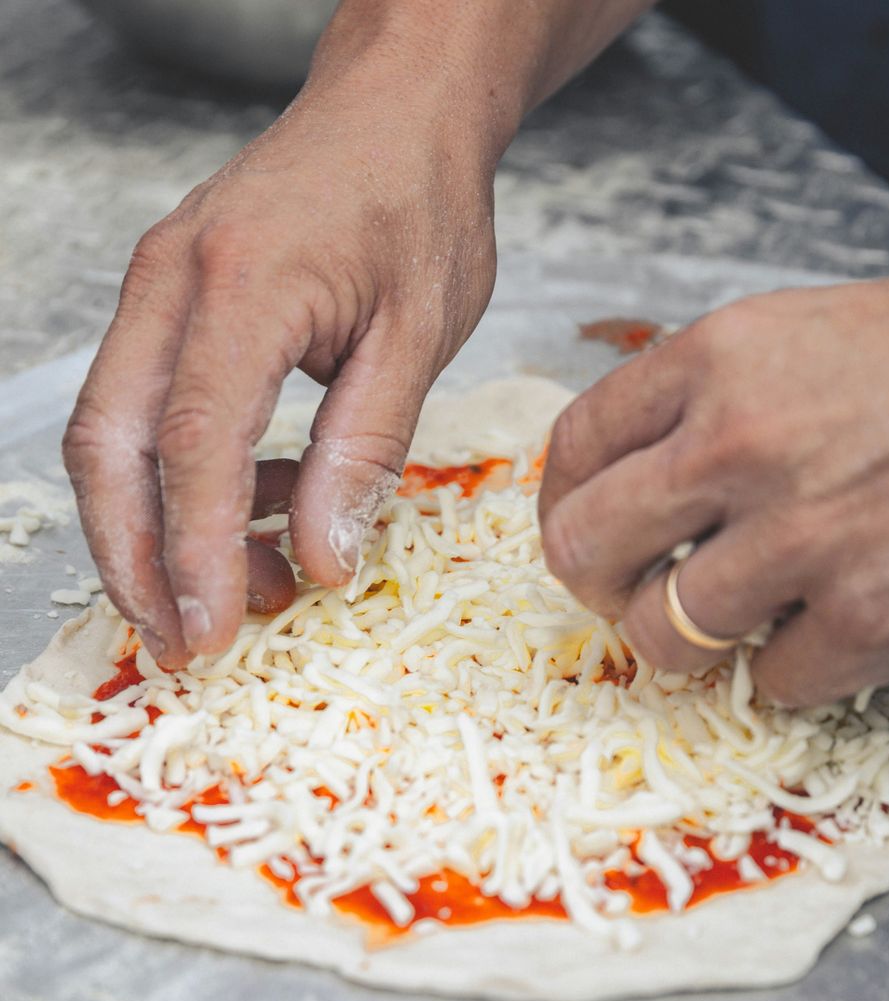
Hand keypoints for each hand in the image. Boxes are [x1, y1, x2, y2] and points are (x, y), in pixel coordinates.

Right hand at [62, 34, 499, 667]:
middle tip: (186, 642)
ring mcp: (157, 287)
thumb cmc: (419, 207)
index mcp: (242, 285)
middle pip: (109, 448)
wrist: (398, 110)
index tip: (212, 634)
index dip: (193, 554)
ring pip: (114, 435)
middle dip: (135, 562)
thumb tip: (321, 560)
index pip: (193, 445)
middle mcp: (172, 282)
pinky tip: (262, 505)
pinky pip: (148, 407)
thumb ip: (364, 451)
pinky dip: (188, 480)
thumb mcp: (419, 336)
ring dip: (158, 530)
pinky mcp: (169, 302)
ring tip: (251, 583)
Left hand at [539, 270, 888, 704]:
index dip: (560, 502)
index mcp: (722, 356)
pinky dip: (789, 668)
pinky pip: (768, 680)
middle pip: (585, 545)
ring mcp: (807, 533)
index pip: (575, 444)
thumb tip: (621, 477)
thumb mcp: (808, 337)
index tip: (578, 527)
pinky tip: (831, 627)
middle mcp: (747, 440)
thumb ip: (703, 398)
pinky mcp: (871, 617)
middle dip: (597, 582)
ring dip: (687, 639)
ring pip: (662, 632)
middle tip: (628, 591)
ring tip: (736, 615)